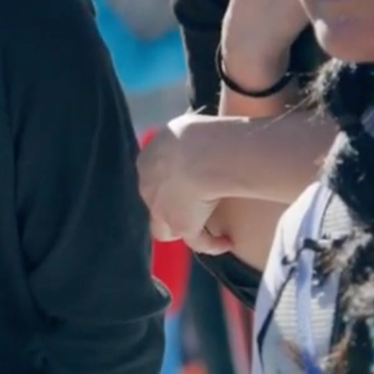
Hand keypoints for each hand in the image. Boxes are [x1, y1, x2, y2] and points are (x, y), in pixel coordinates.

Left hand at [138, 114, 239, 254]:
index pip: (153, 177)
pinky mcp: (183, 227)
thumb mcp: (184, 128)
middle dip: (171, 206)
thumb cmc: (198, 134)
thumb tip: (196, 137)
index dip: (168, 181)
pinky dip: (212, 244)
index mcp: (147, 162)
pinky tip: (226, 242)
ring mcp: (163, 212)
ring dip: (182, 228)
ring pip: (165, 230)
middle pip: (156, 204)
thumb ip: (182, 139)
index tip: (187, 179)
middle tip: (193, 204)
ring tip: (202, 228)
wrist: (204, 154)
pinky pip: (197, 242)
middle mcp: (148, 190)